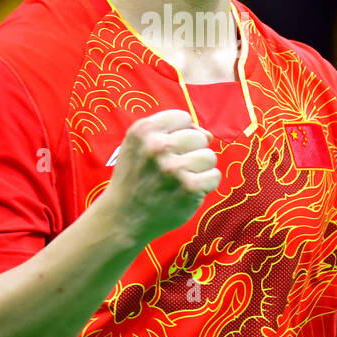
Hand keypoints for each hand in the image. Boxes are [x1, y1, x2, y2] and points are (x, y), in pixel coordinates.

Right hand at [97, 109, 220, 243]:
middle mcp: (157, 146)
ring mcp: (173, 168)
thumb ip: (171, 132)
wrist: (122, 217)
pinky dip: (205, 185)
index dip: (180, 134)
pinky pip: (214, 176)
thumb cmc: (135, 177)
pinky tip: (187, 191)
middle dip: (191, 152)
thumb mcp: (139, 145)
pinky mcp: (188, 188)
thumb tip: (208, 135)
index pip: (183, 118)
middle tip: (172, 169)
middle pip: (199, 137)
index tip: (167, 150)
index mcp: (143, 130)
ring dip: (199, 169)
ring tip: (180, 180)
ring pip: (209, 157)